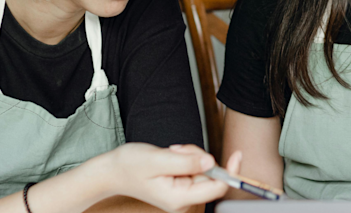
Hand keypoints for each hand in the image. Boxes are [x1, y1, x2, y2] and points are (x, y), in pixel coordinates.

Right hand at [104, 143, 241, 212]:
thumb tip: (211, 162)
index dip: (230, 170)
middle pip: (210, 175)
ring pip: (203, 169)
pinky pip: (195, 168)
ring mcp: (183, 194)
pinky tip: (171, 157)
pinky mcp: (182, 186)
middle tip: (177, 150)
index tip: (237, 153)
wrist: (112, 170)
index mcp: (180, 198)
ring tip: (170, 154)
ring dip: (190, 156)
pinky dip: (186, 158)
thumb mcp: (158, 159)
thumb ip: (186, 161)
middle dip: (198, 157)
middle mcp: (184, 200)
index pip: (217, 187)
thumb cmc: (130, 165)